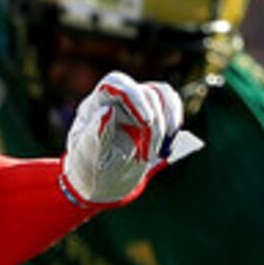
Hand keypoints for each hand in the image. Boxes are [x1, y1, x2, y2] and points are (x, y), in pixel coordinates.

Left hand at [60, 71, 192, 208]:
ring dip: (167, 122)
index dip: (135, 97)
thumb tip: (107, 109)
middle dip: (154, 123)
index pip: (114, 84)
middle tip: (148, 156)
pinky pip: (169, 101)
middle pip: (144, 92)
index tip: (148, 122)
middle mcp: (114, 99)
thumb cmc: (89, 168)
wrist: (101, 180)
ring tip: (158, 151)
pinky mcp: (150, 110)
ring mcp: (133, 103)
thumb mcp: (88, 158)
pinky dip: (175, 118)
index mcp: (93, 106)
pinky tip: (171, 138)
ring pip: (160, 94)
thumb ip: (95, 135)